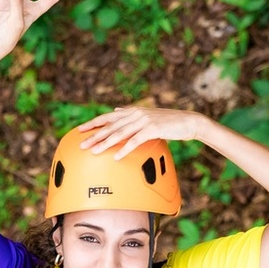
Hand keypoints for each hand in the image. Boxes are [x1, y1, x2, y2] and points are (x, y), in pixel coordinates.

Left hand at [74, 106, 204, 159]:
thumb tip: (117, 110)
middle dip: (94, 136)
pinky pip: (135, 141)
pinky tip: (116, 157)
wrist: (188, 121)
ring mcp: (144, 121)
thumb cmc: (168, 121)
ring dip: (105, 143)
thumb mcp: (147, 115)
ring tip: (94, 152)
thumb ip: (130, 114)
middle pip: (110, 126)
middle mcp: (135, 114)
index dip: (93, 123)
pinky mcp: (153, 129)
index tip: (80, 130)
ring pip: (120, 133)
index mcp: (132, 111)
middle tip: (82, 145)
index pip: (108, 117)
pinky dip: (124, 149)